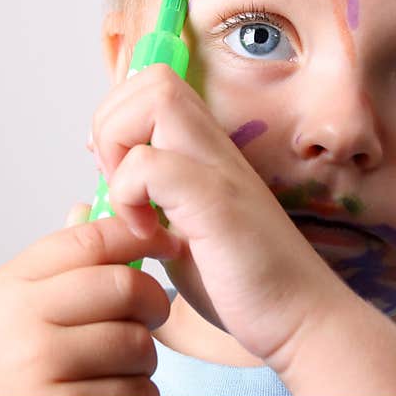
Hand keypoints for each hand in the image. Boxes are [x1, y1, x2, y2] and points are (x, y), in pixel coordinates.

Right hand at [0, 203, 185, 395]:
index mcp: (11, 286)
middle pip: (124, 287)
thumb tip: (86, 208)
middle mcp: (21, 322)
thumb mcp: (11, 309)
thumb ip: (54, 264)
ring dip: (145, 359)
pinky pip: (136, 393)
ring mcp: (41, 368)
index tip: (166, 240)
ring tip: (119, 365)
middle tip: (153, 314)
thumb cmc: (0, 370)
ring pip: (138, 344)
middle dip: (154, 301)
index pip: (89, 240)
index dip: (139, 234)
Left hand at [90, 63, 352, 368]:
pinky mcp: (216, 200)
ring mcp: (217, 168)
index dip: (118, 119)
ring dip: (120, 148)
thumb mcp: (180, 232)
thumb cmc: (242, 281)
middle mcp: (213, 146)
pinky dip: (131, 197)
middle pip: (151, 77)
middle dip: (112, 123)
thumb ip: (145, 201)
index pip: (152, 84)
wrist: (303, 318)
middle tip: (119, 183)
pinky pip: (150, 164)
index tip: (115, 174)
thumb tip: (91, 186)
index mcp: (203, 149)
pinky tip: (151, 236)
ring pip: (153, 98)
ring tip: (133, 204)